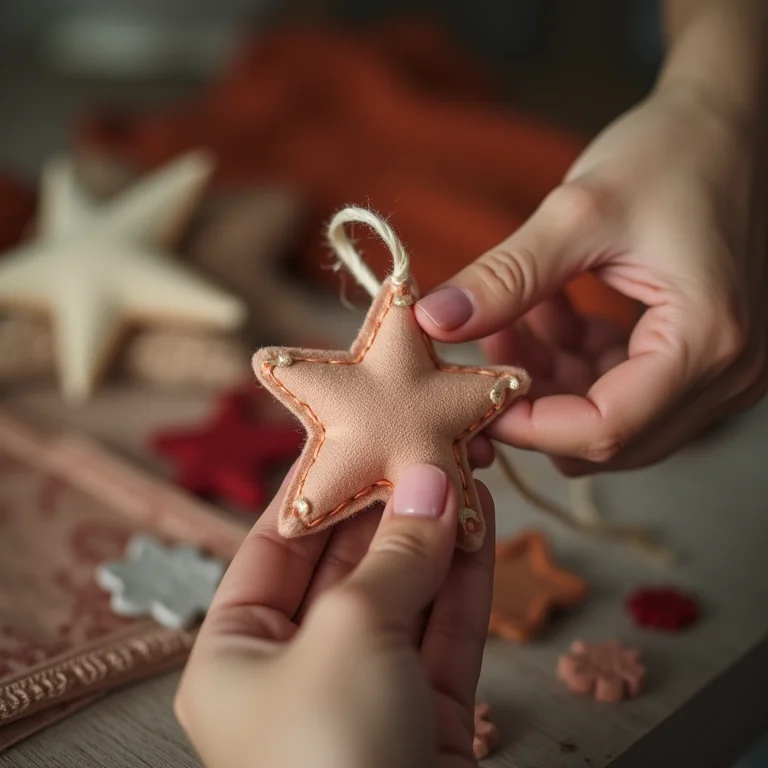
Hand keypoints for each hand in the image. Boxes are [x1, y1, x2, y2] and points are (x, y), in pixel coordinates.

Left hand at [175, 464, 494, 767]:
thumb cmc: (329, 758)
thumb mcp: (349, 635)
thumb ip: (394, 555)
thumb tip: (429, 480)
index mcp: (238, 655)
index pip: (277, 545)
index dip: (319, 486)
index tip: (355, 433)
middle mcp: (297, 672)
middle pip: (349, 565)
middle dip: (391, 506)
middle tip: (427, 447)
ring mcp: (367, 696)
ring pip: (406, 596)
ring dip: (437, 537)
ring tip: (465, 474)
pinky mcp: (427, 721)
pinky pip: (445, 636)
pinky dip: (466, 582)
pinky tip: (483, 527)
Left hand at [415, 84, 766, 473]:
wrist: (727, 124)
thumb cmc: (671, 153)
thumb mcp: (577, 213)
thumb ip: (506, 277)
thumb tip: (435, 322)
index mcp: (707, 342)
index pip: (606, 431)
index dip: (527, 425)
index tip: (472, 392)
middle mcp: (724, 373)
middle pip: (608, 437)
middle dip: (535, 402)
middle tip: (487, 347)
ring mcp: (715, 370)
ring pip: (607, 417)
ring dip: (549, 378)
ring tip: (512, 314)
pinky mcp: (696, 356)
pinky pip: (619, 386)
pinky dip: (573, 360)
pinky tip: (547, 309)